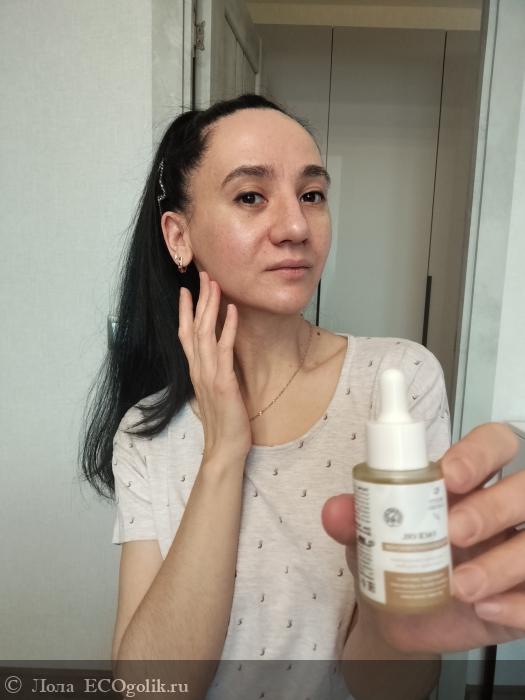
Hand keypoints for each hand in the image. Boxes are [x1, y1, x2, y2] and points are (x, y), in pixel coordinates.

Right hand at [178, 270, 251, 462]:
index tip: (186, 291)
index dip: (185, 312)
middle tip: (203, 275)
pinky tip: (232, 310)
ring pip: (205, 333)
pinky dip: (228, 328)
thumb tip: (215, 366)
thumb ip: (211, 377)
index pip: (186, 335)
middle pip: (194, 327)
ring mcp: (209, 375)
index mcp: (196, 372)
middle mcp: (198, 370)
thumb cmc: (222, 424)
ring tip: (214, 284)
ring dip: (210, 306)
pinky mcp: (223, 382)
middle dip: (198, 299)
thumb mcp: (214, 395)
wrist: (224, 449)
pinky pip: (224, 349)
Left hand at [321, 422, 524, 653]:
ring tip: (460, 586)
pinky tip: (486, 609)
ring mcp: (520, 547)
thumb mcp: (371, 534)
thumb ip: (356, 518)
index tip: (450, 474)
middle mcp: (504, 508)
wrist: (401, 611)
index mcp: (470, 479)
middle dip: (491, 508)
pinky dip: (519, 604)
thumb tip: (335, 511)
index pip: (495, 442)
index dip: (479, 452)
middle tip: (453, 533)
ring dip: (503, 562)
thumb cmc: (394, 554)